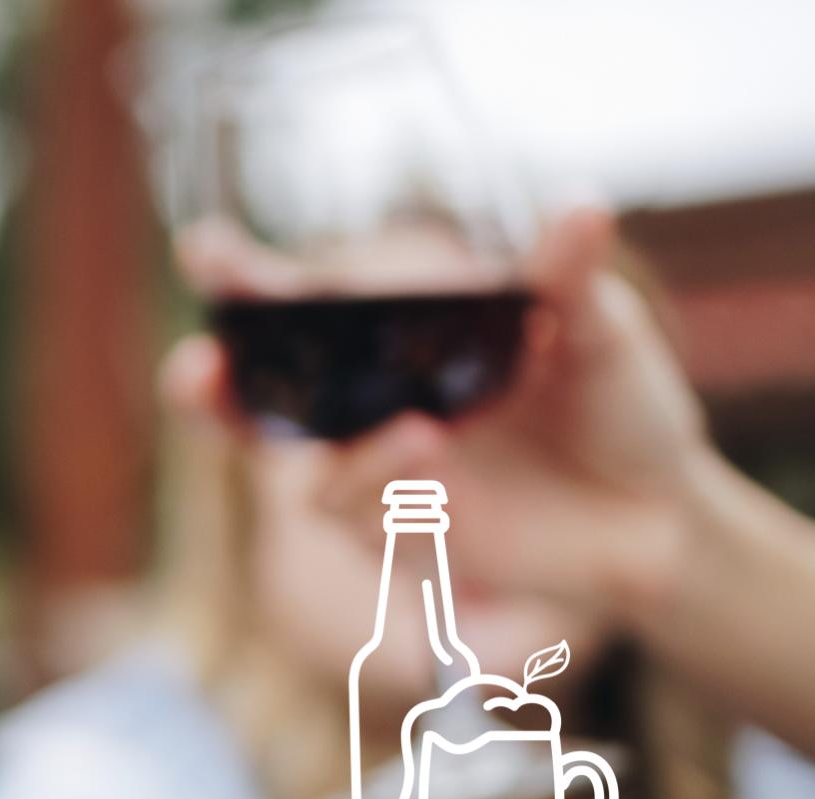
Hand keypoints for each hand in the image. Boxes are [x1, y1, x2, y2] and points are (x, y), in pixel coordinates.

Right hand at [170, 209, 713, 612]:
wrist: (659, 513)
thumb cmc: (612, 408)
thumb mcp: (598, 332)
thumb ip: (566, 277)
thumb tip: (579, 206)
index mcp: (393, 339)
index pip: (293, 305)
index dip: (237, 279)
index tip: (203, 247)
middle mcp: (365, 407)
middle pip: (252, 401)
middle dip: (205, 388)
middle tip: (195, 369)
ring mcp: (376, 476)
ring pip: (307, 472)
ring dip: (344, 452)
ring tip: (419, 432)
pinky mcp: (401, 537)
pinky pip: (363, 516)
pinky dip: (385, 483)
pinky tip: (427, 454)